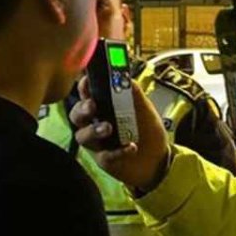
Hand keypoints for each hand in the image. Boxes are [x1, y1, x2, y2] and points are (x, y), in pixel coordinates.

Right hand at [70, 75, 169, 190]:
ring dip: (94, 130)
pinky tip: (131, 147)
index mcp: (102, 107)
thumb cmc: (148, 129)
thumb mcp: (144, 108)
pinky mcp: (104, 160)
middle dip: (81, 109)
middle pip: (76, 115)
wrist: (159, 158)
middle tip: (92, 106)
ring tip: (109, 128)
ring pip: (82, 136)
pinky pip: (103, 155)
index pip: (86, 94)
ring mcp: (97, 143)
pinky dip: (117, 151)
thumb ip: (133, 93)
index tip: (87, 81)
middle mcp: (95, 123)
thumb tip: (124, 74)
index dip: (83, 87)